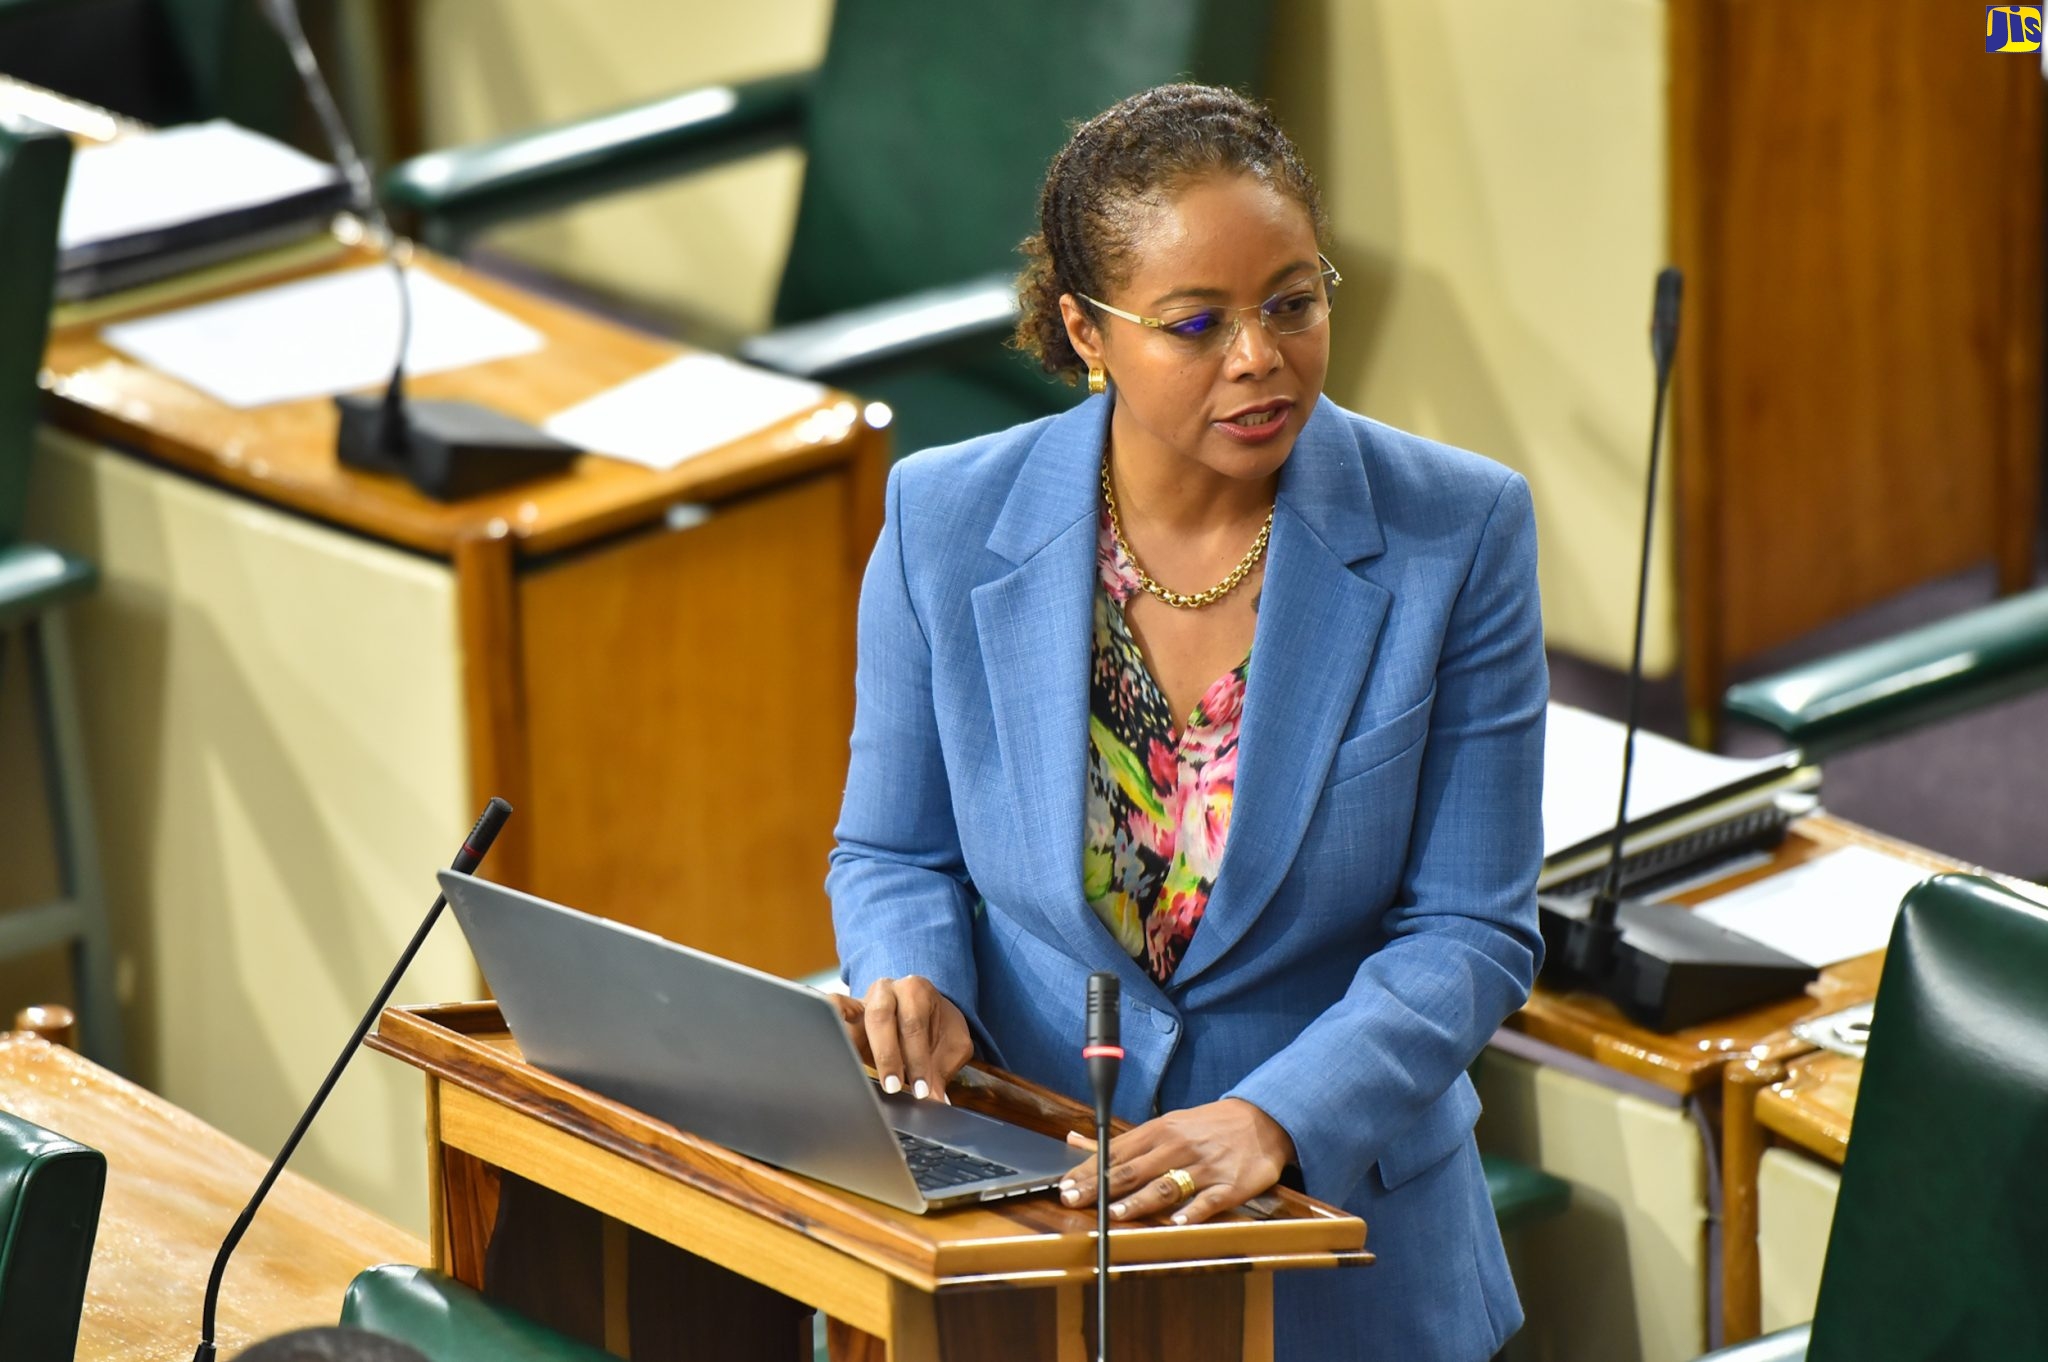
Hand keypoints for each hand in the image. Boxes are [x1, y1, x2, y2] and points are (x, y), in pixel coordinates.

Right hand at [827, 976, 972, 1101]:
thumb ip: (943, 1071)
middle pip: (880, 1017)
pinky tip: (823, 1051)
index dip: (918, 1060)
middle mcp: (885, 990)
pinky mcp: (841, 1013)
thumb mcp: (950, 1045)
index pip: (914, 1024)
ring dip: (849, 1045)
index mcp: (916, 990)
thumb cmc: (937, 1028)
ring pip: (844, 1010)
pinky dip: (825, 1025)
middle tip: (894, 1088)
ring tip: (854, 1075)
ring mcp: (859, 999)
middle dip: (887, 1056)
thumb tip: (937, 1102)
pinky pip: (826, 1011)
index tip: (922, 1091)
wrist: (925, 1012)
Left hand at [1059, 1098, 1296, 1224]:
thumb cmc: (1206, 1126)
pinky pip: (1208, 1200)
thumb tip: (1074, 1140)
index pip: (1116, 1152)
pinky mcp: (1230, 1184)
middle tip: (1075, 1201)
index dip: (1088, 1171)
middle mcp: (1178, 1147)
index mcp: (1160, 1131)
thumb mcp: (1165, 1124)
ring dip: (1139, 1201)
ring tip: (1115, 1214)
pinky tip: (1176, 1224)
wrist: (1262, 1119)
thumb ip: (1122, 1140)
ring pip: (1166, 1185)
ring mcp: (1204, 1166)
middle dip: (1101, 1187)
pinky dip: (1192, 1212)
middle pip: (1134, 1170)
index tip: (1064, 1186)